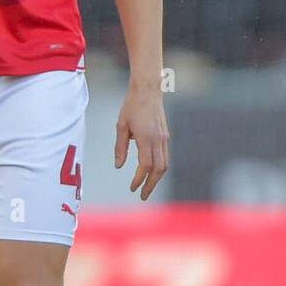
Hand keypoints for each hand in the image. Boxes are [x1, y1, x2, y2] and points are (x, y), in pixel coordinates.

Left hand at [114, 85, 169, 200]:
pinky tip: (152, 173)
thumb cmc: (131, 106)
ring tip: (147, 187)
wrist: (148, 90)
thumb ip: (120, 147)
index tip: (132, 188)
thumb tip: (118, 166)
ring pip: (165, 165)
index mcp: (146, 138)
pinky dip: (160, 168)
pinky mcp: (166, 136)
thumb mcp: (121, 126)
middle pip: (159, 170)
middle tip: (142, 195)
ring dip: (157, 178)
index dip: (139, 179)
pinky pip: (165, 157)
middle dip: (151, 185)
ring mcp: (165, 138)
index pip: (145, 165)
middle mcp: (159, 140)